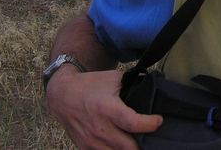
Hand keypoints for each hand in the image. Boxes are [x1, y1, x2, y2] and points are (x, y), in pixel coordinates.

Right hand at [45, 67, 161, 149]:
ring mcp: (90, 141)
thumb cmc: (90, 85)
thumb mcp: (114, 78)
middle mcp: (99, 128)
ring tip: (139, 141)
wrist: (62, 95)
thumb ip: (135, 82)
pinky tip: (124, 144)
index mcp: (107, 109)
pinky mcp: (84, 148)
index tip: (158, 120)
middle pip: (128, 147)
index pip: (133, 123)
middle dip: (144, 145)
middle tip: (152, 137)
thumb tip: (154, 84)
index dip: (150, 124)